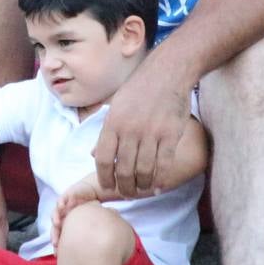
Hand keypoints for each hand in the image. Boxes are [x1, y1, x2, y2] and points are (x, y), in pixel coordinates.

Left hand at [51, 174, 119, 248]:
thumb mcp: (93, 223)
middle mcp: (63, 216)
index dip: (59, 245)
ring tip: (57, 223)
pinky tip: (61, 207)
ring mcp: (64, 206)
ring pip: (55, 214)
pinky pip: (60, 200)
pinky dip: (60, 203)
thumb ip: (92, 234)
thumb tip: (96, 251)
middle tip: (55, 242)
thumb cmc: (93, 210)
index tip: (57, 254)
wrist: (92, 193)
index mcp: (68, 225)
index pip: (61, 237)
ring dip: (55, 218)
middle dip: (54, 234)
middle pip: (55, 227)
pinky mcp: (66, 196)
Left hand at [93, 61, 190, 197]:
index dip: (104, 177)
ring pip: (144, 170)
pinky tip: (158, 185)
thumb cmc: (139, 88)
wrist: (168, 72)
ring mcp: (151, 132)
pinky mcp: (171, 134)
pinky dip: (160, 178)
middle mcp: (130, 130)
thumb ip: (106, 131)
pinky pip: (164, 163)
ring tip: (142, 189)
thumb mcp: (116, 106)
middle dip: (124, 187)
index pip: (102, 158)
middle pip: (123, 169)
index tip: (108, 186)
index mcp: (113, 122)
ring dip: (142, 185)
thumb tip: (92, 154)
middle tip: (127, 193)